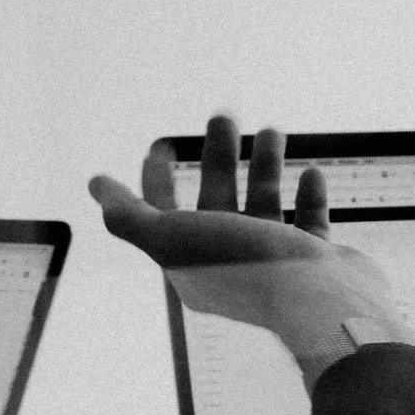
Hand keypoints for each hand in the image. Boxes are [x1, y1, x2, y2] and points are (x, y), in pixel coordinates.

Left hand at [89, 116, 414, 377]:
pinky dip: (308, 196)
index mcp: (192, 264)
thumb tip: (96, 185)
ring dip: (265, 166)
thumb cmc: (244, 266)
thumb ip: (128, 215)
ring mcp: (277, 264)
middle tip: (223, 115)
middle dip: (216, 157)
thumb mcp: (170, 238)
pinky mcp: (316, 263)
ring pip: (264, 205)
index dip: (155, 179)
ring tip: (271, 130)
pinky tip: (310, 173)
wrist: (318, 300)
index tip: (160, 144)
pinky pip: (309, 223)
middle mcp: (232, 265)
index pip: (163, 216)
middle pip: (216, 200)